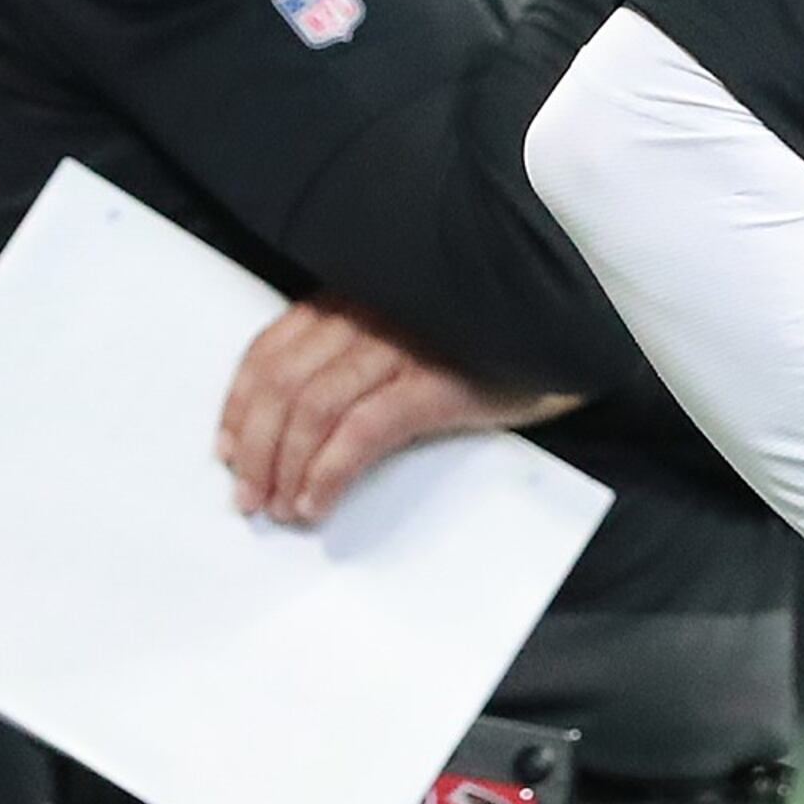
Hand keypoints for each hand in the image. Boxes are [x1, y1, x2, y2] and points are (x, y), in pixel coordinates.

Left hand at [218, 300, 578, 526]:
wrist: (579, 331)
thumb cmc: (496, 340)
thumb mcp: (418, 332)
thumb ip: (361, 354)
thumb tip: (295, 427)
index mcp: (358, 294)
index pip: (272, 347)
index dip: (239, 404)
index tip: (225, 450)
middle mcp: (372, 309)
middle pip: (283, 382)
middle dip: (254, 447)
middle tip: (247, 498)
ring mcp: (406, 343)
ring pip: (312, 407)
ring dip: (284, 466)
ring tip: (281, 509)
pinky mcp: (439, 381)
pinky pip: (363, 430)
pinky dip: (329, 471)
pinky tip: (318, 502)